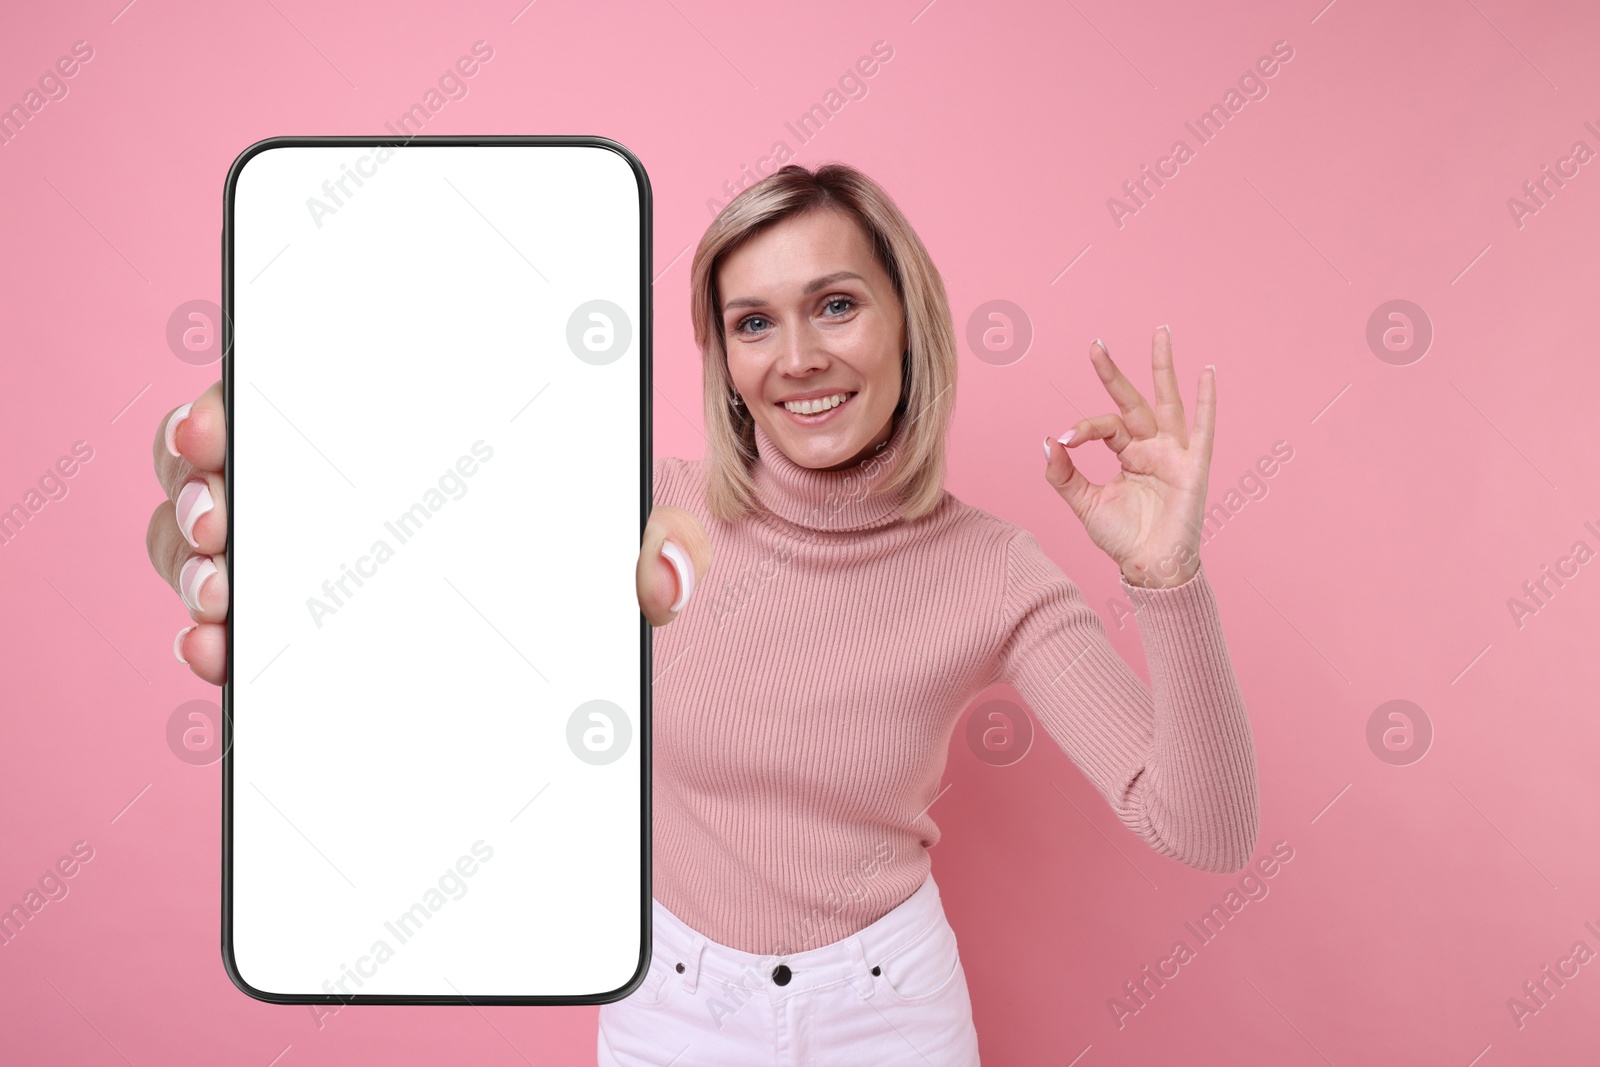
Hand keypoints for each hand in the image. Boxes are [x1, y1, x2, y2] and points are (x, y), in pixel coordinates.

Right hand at [147, 381, 710, 683]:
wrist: (558, 656)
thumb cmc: (571, 558)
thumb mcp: (617, 539)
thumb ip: (656, 541)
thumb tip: (670, 573)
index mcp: (385, 425)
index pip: (281, 389)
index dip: (229, 402)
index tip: (218, 428)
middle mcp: (320, 480)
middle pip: (214, 464)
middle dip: (196, 485)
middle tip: (219, 518)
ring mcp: (291, 555)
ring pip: (197, 543)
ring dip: (193, 566)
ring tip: (226, 598)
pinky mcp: (284, 631)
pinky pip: (219, 624)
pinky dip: (209, 640)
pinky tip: (221, 657)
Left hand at [1042, 327, 1212, 588]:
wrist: (1149, 568)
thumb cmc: (1123, 538)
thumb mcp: (1085, 504)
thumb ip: (1064, 475)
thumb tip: (1047, 441)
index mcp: (1127, 453)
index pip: (1104, 426)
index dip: (1083, 429)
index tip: (1065, 440)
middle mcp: (1151, 447)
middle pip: (1132, 401)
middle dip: (1114, 374)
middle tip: (1096, 345)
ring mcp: (1174, 453)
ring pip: (1167, 402)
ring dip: (1163, 368)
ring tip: (1160, 332)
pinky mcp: (1193, 466)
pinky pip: (1203, 429)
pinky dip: (1206, 402)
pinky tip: (1207, 372)